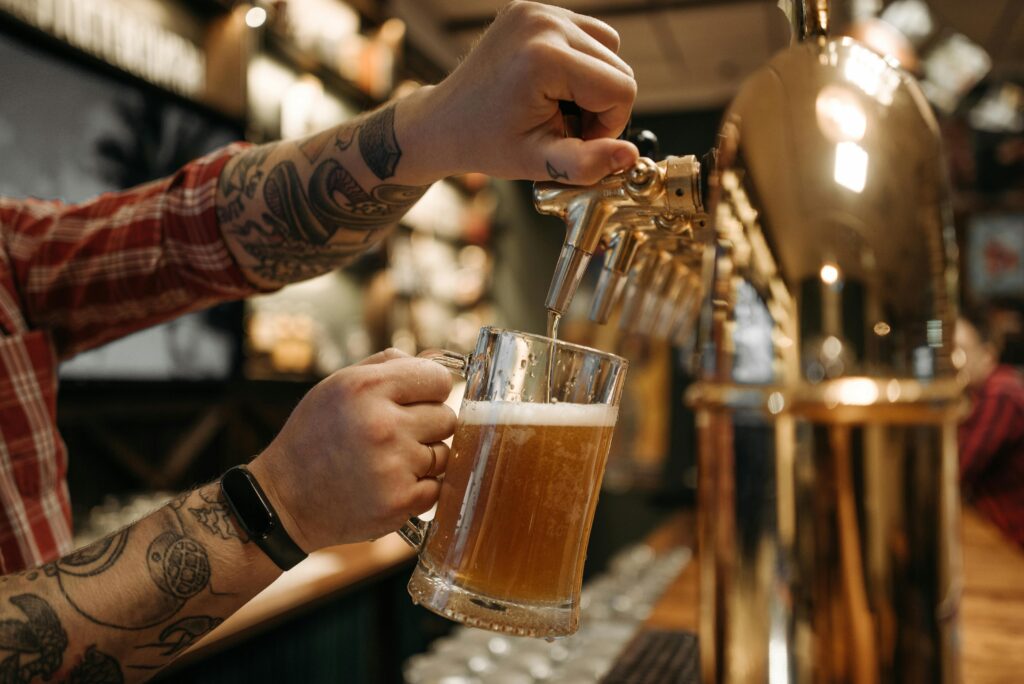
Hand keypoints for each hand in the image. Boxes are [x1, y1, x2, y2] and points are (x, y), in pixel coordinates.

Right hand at [249, 348, 456, 550]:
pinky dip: (418, 488)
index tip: (415, 400)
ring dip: (423, 458)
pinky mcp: (399, 502)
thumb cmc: (316, 435)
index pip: (438, 379)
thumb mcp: (339, 385)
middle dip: (426, 425)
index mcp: (366, 388)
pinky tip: (388, 484)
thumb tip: (439, 361)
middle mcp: (382, 425)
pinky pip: (436, 487)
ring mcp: (393, 466)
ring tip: (386, 461)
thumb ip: (390, 365)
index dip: (429, 389)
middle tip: (394, 435)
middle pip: (446, 417)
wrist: (285, 499)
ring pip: (444, 454)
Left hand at [406, 0, 638, 185]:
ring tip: (560, 107)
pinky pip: (586, 34)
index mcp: (544, 57)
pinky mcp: (533, 9)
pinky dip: (580, 63)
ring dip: (594, 83)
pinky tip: (553, 86)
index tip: (577, 140)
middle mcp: (543, 22)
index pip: (621, 88)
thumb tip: (630, 156)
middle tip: (566, 126)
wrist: (444, 121)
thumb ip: (586, 164)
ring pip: (608, 47)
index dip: (609, 125)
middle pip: (618, 67)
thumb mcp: (537, 163)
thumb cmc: (485, 143)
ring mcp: (537, 10)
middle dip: (602, 105)